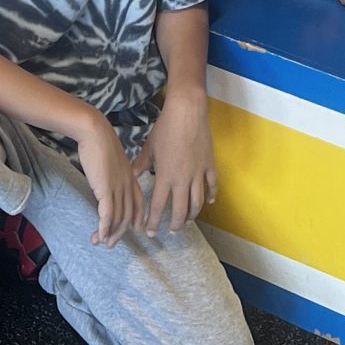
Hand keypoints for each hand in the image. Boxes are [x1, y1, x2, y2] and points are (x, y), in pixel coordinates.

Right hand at [74, 109, 144, 246]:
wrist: (94, 131)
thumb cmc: (101, 142)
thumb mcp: (112, 160)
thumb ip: (114, 173)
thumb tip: (108, 183)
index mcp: (131, 178)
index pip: (139, 203)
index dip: (137, 218)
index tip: (134, 229)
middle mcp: (127, 185)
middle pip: (128, 216)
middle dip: (120, 233)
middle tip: (110, 243)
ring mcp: (118, 188)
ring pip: (118, 218)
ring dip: (110, 234)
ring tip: (101, 243)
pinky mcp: (106, 189)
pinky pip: (108, 214)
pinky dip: (104, 227)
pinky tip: (99, 235)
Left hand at [134, 90, 217, 233]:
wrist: (187, 112)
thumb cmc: (166, 128)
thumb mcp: (150, 147)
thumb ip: (141, 164)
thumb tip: (132, 176)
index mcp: (165, 176)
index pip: (158, 206)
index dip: (153, 222)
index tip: (150, 232)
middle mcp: (182, 180)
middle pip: (181, 210)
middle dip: (176, 224)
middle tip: (172, 230)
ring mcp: (198, 173)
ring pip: (198, 202)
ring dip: (192, 214)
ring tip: (188, 219)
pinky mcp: (210, 165)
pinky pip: (212, 185)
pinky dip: (211, 196)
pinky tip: (209, 202)